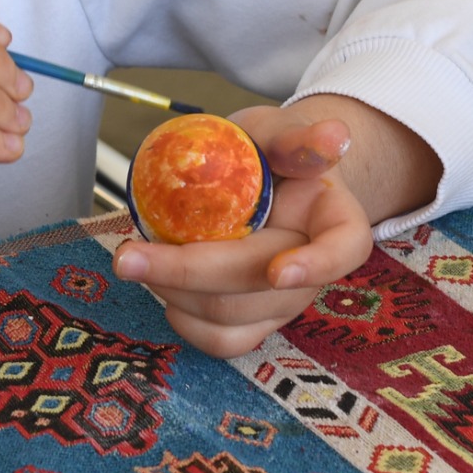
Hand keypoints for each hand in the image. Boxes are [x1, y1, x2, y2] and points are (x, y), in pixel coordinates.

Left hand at [111, 105, 375, 358]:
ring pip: (235, 318)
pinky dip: (185, 321)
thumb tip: (332, 135)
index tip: (279, 271)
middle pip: (264, 287)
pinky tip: (161, 288)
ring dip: (177, 294)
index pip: (344, 248)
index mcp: (334, 218)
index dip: (316, 265)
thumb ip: (297, 138)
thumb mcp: (280, 131)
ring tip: (138, 259)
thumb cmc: (273, 153)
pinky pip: (223, 341)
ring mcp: (284, 301)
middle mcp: (314, 269)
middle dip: (191, 273)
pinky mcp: (255, 320)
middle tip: (129, 254)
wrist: (263, 176)